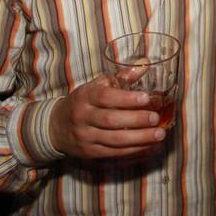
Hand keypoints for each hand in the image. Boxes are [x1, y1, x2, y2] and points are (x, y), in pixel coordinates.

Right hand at [50, 75, 165, 158]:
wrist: (56, 126)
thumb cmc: (84, 102)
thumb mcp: (98, 85)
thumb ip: (122, 76)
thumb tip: (146, 63)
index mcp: (86, 97)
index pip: (106, 97)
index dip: (127, 98)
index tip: (147, 98)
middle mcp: (83, 117)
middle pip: (111, 120)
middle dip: (136, 120)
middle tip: (156, 118)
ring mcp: (86, 137)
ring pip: (114, 140)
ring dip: (139, 138)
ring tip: (159, 134)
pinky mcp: (90, 152)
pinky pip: (114, 153)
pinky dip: (134, 150)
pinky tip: (150, 145)